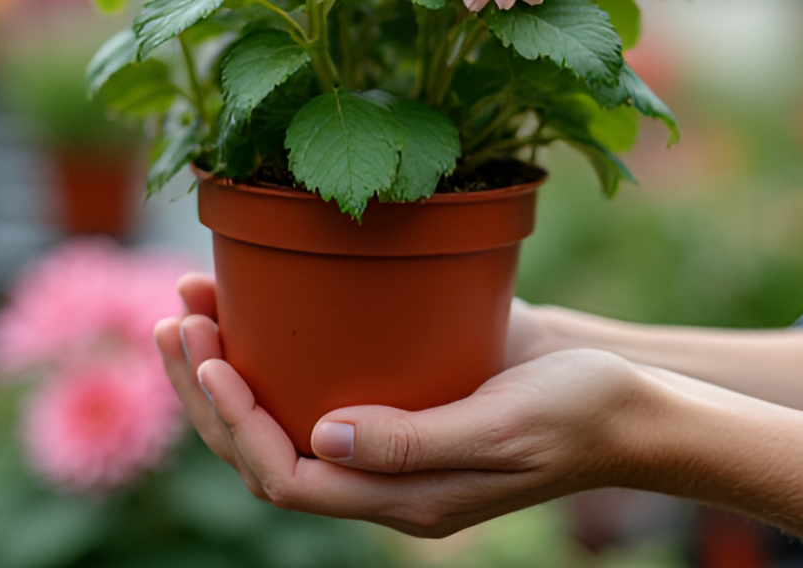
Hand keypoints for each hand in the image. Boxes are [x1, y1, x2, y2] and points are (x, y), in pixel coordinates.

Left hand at [155, 273, 652, 536]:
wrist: (627, 398)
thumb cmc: (581, 409)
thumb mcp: (506, 424)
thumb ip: (417, 443)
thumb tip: (321, 439)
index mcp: (405, 499)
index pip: (287, 477)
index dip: (234, 421)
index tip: (209, 351)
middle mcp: (385, 476)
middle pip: (266, 451)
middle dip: (208, 393)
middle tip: (175, 317)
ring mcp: (391, 438)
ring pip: (282, 417)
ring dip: (228, 369)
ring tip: (190, 303)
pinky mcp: (403, 397)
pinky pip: (318, 386)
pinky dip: (276, 351)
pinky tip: (258, 304)